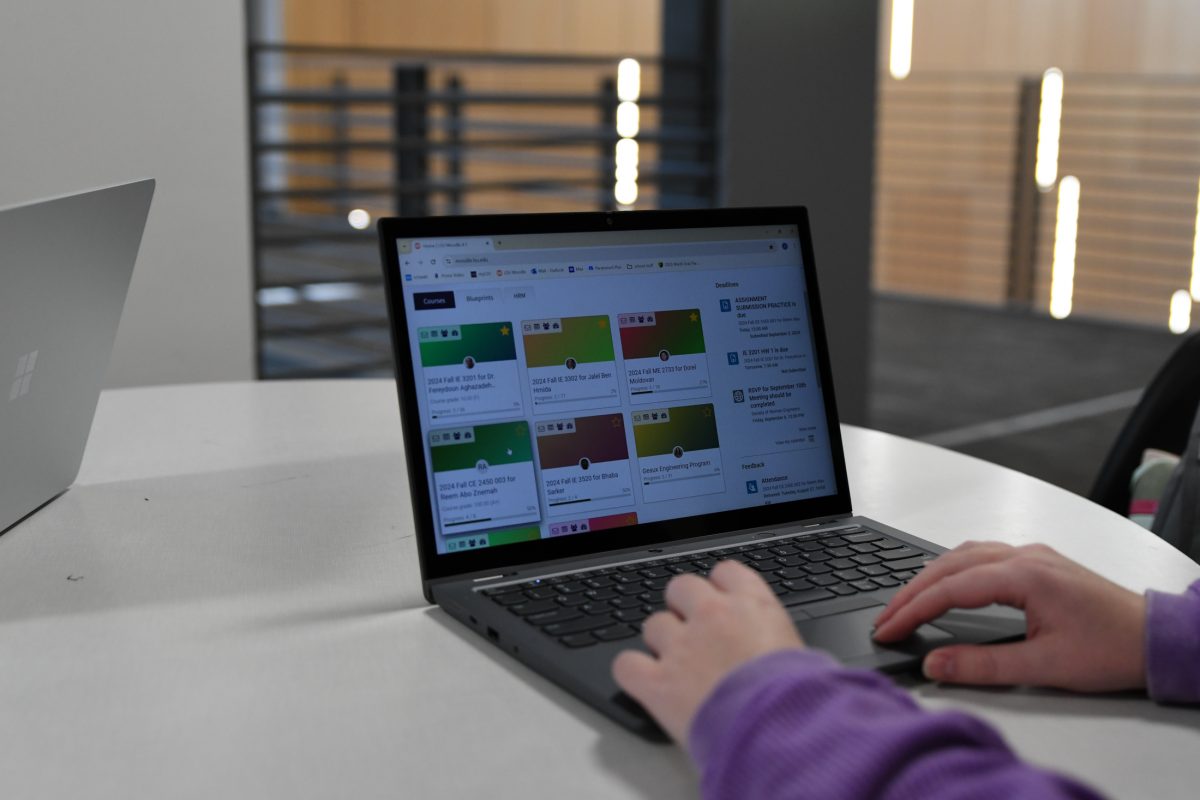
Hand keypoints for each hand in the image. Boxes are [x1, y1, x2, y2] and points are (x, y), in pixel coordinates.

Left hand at [612, 560, 803, 743]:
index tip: (721, 603)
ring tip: (678, 669)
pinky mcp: (657, 682)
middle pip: (681, 587)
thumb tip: (776, 650)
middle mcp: (712, 616)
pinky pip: (627, 664)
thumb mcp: (803, 656)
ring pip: (653, 624)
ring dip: (662, 643)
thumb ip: (777, 639)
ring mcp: (681, 647)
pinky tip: (647, 683)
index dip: (719, 589)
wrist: (780, 732)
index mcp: (752, 605)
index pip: (725, 572)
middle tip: (695, 635)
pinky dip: (634, 673)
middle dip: (683, 608)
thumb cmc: (801, 701)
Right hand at [873, 541, 1146, 691]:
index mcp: (1024, 575)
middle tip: (884, 618)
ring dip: (930, 576)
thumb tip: (936, 665)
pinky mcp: (1038, 562)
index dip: (912, 610)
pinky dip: (952, 568)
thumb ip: (983, 666)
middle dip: (910, 591)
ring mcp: (1032, 554)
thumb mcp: (1044, 665)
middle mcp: (1024, 556)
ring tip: (904, 601)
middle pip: (949, 564)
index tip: (887, 629)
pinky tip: (945, 583)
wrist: (1156, 637)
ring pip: (964, 554)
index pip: (950, 589)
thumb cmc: (1111, 648)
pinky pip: (982, 554)